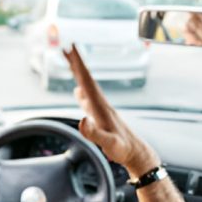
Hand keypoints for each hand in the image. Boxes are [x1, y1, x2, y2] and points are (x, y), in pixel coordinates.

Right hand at [63, 45, 159, 177]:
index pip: (86, 81)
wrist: (135, 152)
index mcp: (100, 107)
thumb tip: (81, 120)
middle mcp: (101, 104)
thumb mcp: (108, 143)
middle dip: (76, 63)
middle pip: (86, 80)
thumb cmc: (122, 149)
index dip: (78, 65)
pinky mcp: (101, 117)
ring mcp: (101, 110)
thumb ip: (94, 133)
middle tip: (66, 48)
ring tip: (71, 64)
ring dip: (78, 75)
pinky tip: (78, 91)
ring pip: (87, 87)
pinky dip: (81, 91)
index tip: (70, 49)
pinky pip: (88, 99)